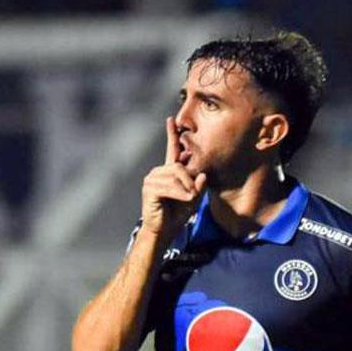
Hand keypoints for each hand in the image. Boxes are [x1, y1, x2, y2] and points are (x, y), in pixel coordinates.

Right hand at [140, 117, 205, 241]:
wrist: (163, 231)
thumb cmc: (176, 215)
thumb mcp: (193, 199)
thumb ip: (199, 187)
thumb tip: (202, 175)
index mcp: (168, 172)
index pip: (171, 149)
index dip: (172, 134)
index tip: (171, 120)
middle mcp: (158, 172)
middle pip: (180, 166)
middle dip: (191, 182)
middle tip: (193, 196)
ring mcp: (152, 179)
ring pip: (177, 175)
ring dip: (187, 190)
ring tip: (187, 200)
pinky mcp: (149, 187)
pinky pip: (170, 185)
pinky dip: (181, 194)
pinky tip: (183, 200)